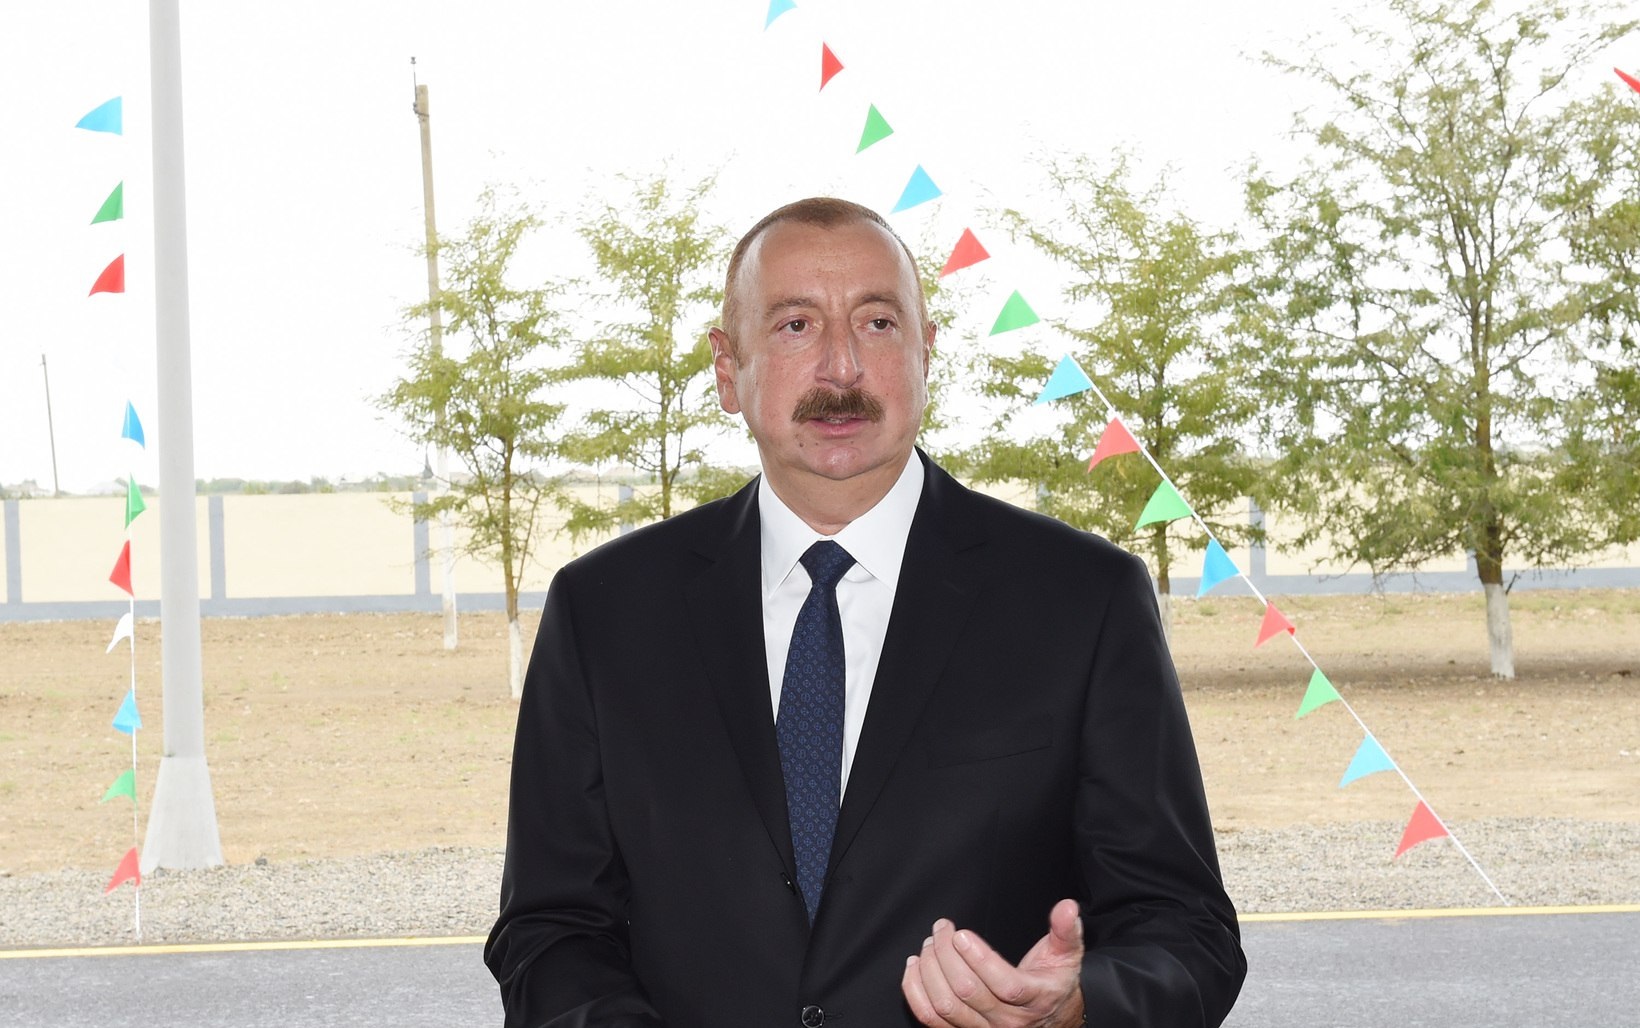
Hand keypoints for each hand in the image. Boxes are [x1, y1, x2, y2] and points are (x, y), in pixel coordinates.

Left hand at [901, 898, 1084, 1027]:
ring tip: (930, 943)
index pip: (1005, 986)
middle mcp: (1008, 1022)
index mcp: (1035, 999)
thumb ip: (1066, 931)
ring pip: (946, 1006)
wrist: (1051, 1015)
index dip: (979, 959)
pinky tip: (915, 967)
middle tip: (942, 929)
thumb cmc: (1053, 981)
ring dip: (930, 971)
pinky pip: (931, 1019)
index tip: (961, 934)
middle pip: (968, 992)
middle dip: (946, 955)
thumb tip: (1068, 908)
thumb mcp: (1066, 955)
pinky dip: (916, 992)